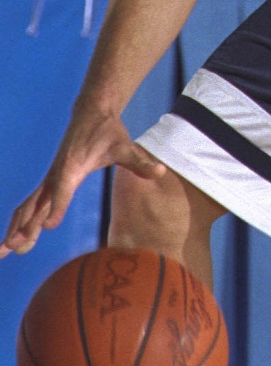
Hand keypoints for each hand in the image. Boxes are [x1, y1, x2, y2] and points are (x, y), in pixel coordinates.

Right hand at [1, 104, 165, 257]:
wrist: (91, 112)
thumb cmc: (108, 131)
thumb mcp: (125, 146)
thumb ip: (139, 162)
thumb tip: (160, 171)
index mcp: (72, 167)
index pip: (62, 190)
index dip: (56, 207)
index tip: (48, 226)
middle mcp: (56, 175)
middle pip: (36, 204)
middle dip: (25, 226)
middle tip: (14, 248)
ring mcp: (50, 179)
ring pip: (27, 207)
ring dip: (15, 228)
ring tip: (3, 252)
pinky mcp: (49, 182)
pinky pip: (30, 205)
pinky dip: (19, 221)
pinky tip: (11, 239)